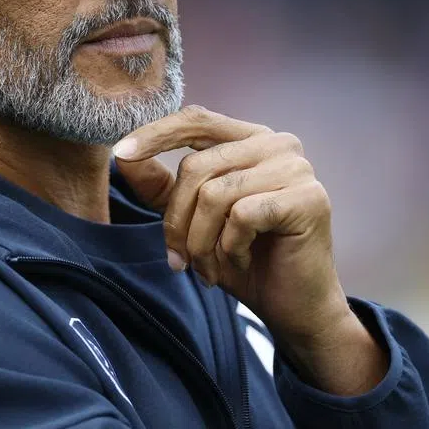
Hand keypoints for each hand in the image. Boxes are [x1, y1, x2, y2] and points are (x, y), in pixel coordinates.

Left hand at [112, 105, 386, 394]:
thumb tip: (122, 157)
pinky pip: (242, 215)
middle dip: (176, 221)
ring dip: (201, 242)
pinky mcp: (308, 198)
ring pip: (215, 194)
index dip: (155, 134)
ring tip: (208, 269)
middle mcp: (277, 143)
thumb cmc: (244, 259)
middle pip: (197, 166)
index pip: (195, 120)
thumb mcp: (191, 221)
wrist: (293, 308)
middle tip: (178, 260)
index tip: (121, 154)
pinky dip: (230, 247)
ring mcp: (296, 168)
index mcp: (250, 138)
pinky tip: (240, 262)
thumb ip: (161, 187)